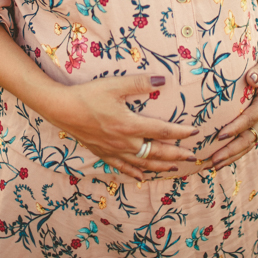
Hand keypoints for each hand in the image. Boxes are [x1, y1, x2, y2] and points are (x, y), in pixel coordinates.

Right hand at [46, 74, 199, 180]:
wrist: (62, 109)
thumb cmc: (89, 95)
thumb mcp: (115, 85)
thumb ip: (139, 83)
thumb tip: (162, 80)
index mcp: (130, 125)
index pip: (162, 131)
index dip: (180, 132)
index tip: (195, 132)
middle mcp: (125, 142)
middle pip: (156, 152)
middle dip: (176, 154)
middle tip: (192, 157)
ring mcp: (113, 150)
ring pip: (142, 163)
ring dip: (159, 166)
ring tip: (174, 168)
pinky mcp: (102, 153)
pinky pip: (122, 167)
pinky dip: (134, 173)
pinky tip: (141, 177)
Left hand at [209, 42, 257, 170]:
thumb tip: (251, 78)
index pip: (249, 119)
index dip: (235, 128)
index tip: (219, 136)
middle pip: (247, 140)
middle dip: (230, 151)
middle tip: (213, 160)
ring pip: (246, 145)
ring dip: (230, 156)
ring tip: (212, 166)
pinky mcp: (255, 123)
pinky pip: (245, 141)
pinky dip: (233, 151)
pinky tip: (219, 158)